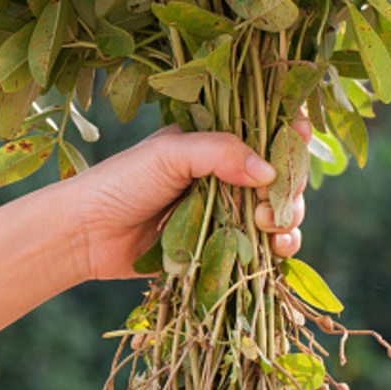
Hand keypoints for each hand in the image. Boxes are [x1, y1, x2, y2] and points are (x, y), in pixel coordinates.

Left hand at [67, 121, 310, 280]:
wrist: (88, 234)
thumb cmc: (122, 183)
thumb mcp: (170, 154)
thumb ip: (219, 153)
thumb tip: (269, 172)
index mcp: (214, 147)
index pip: (265, 137)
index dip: (288, 139)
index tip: (301, 141)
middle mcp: (224, 179)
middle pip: (279, 181)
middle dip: (289, 191)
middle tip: (272, 207)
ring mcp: (224, 215)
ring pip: (276, 216)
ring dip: (287, 222)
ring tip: (272, 230)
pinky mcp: (218, 249)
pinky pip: (257, 249)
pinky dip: (274, 250)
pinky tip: (276, 251)